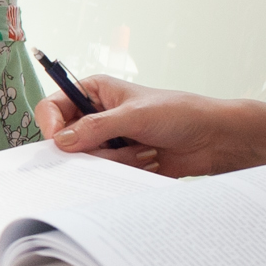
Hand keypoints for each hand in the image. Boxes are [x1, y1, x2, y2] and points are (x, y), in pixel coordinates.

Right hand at [46, 76, 265, 176]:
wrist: (214, 139)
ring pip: (87, 160)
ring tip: (143, 151)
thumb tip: (61, 141)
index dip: (51, 125)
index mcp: (95, 92)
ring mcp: (109, 140)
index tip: (59, 143)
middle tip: (114, 147)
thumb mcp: (135, 115)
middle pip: (67, 139)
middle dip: (92, 148)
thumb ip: (95, 127)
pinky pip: (106, 174)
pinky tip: (147, 161)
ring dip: (115, 160)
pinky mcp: (121, 162)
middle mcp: (97, 115)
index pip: (54, 107)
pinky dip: (124, 170)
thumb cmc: (180, 113)